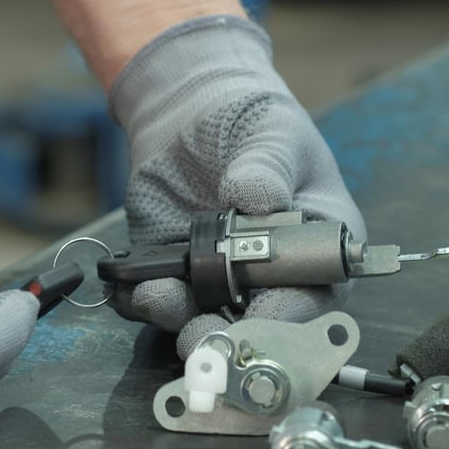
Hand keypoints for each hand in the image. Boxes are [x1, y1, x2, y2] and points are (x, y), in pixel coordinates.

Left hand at [108, 16, 365, 358]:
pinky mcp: (173, 274)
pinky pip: (157, 301)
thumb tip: (258, 198)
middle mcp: (269, 276)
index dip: (292, 312)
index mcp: (316, 247)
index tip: (265, 312)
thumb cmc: (252, 121)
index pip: (315, 295)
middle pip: (257, 325)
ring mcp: (217, 280)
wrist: (193, 113)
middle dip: (229, 334)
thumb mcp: (273, 132)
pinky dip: (142, 301)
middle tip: (203, 333)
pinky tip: (132, 286)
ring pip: (203, 319)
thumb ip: (269, 166)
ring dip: (180, 320)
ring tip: (158, 298)